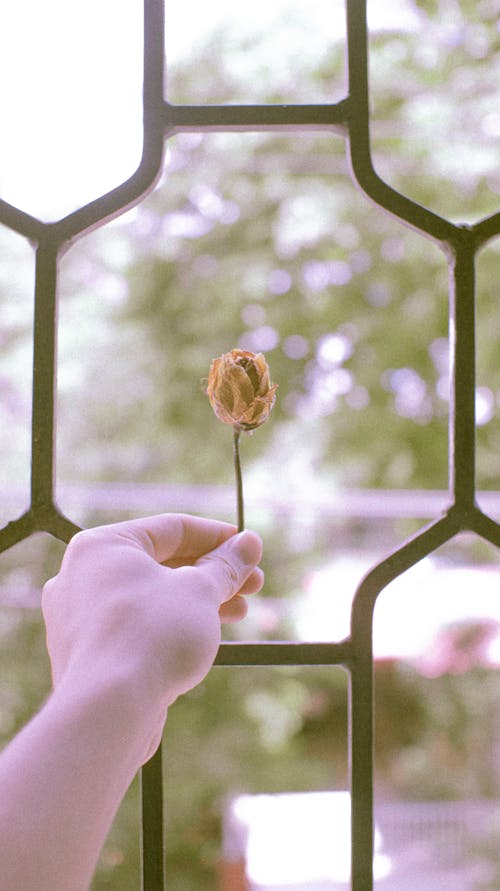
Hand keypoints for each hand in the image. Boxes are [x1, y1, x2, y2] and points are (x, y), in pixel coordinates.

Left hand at [42, 514, 262, 756]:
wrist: (108, 712)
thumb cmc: (150, 637)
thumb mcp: (199, 592)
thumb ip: (226, 566)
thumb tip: (249, 544)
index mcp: (102, 546)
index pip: (170, 528)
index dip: (217, 536)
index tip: (249, 547)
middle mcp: (83, 576)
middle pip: (162, 564)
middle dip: (213, 573)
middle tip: (254, 583)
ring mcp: (82, 617)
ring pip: (151, 598)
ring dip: (199, 601)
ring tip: (240, 611)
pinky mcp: (90, 653)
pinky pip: (138, 627)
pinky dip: (172, 626)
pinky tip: (207, 637)